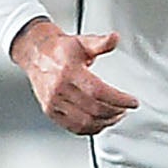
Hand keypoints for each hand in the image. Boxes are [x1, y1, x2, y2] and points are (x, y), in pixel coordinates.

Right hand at [13, 20, 137, 134]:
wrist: (36, 54)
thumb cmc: (59, 49)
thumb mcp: (82, 41)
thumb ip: (100, 42)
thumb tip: (114, 38)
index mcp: (68, 72)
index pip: (98, 91)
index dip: (118, 99)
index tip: (132, 102)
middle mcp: (59, 89)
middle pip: (94, 109)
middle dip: (115, 111)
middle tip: (125, 108)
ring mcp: (54, 103)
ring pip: (85, 122)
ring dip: (105, 122)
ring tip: (116, 115)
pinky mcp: (50, 111)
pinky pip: (74, 127)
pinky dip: (91, 129)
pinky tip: (101, 123)